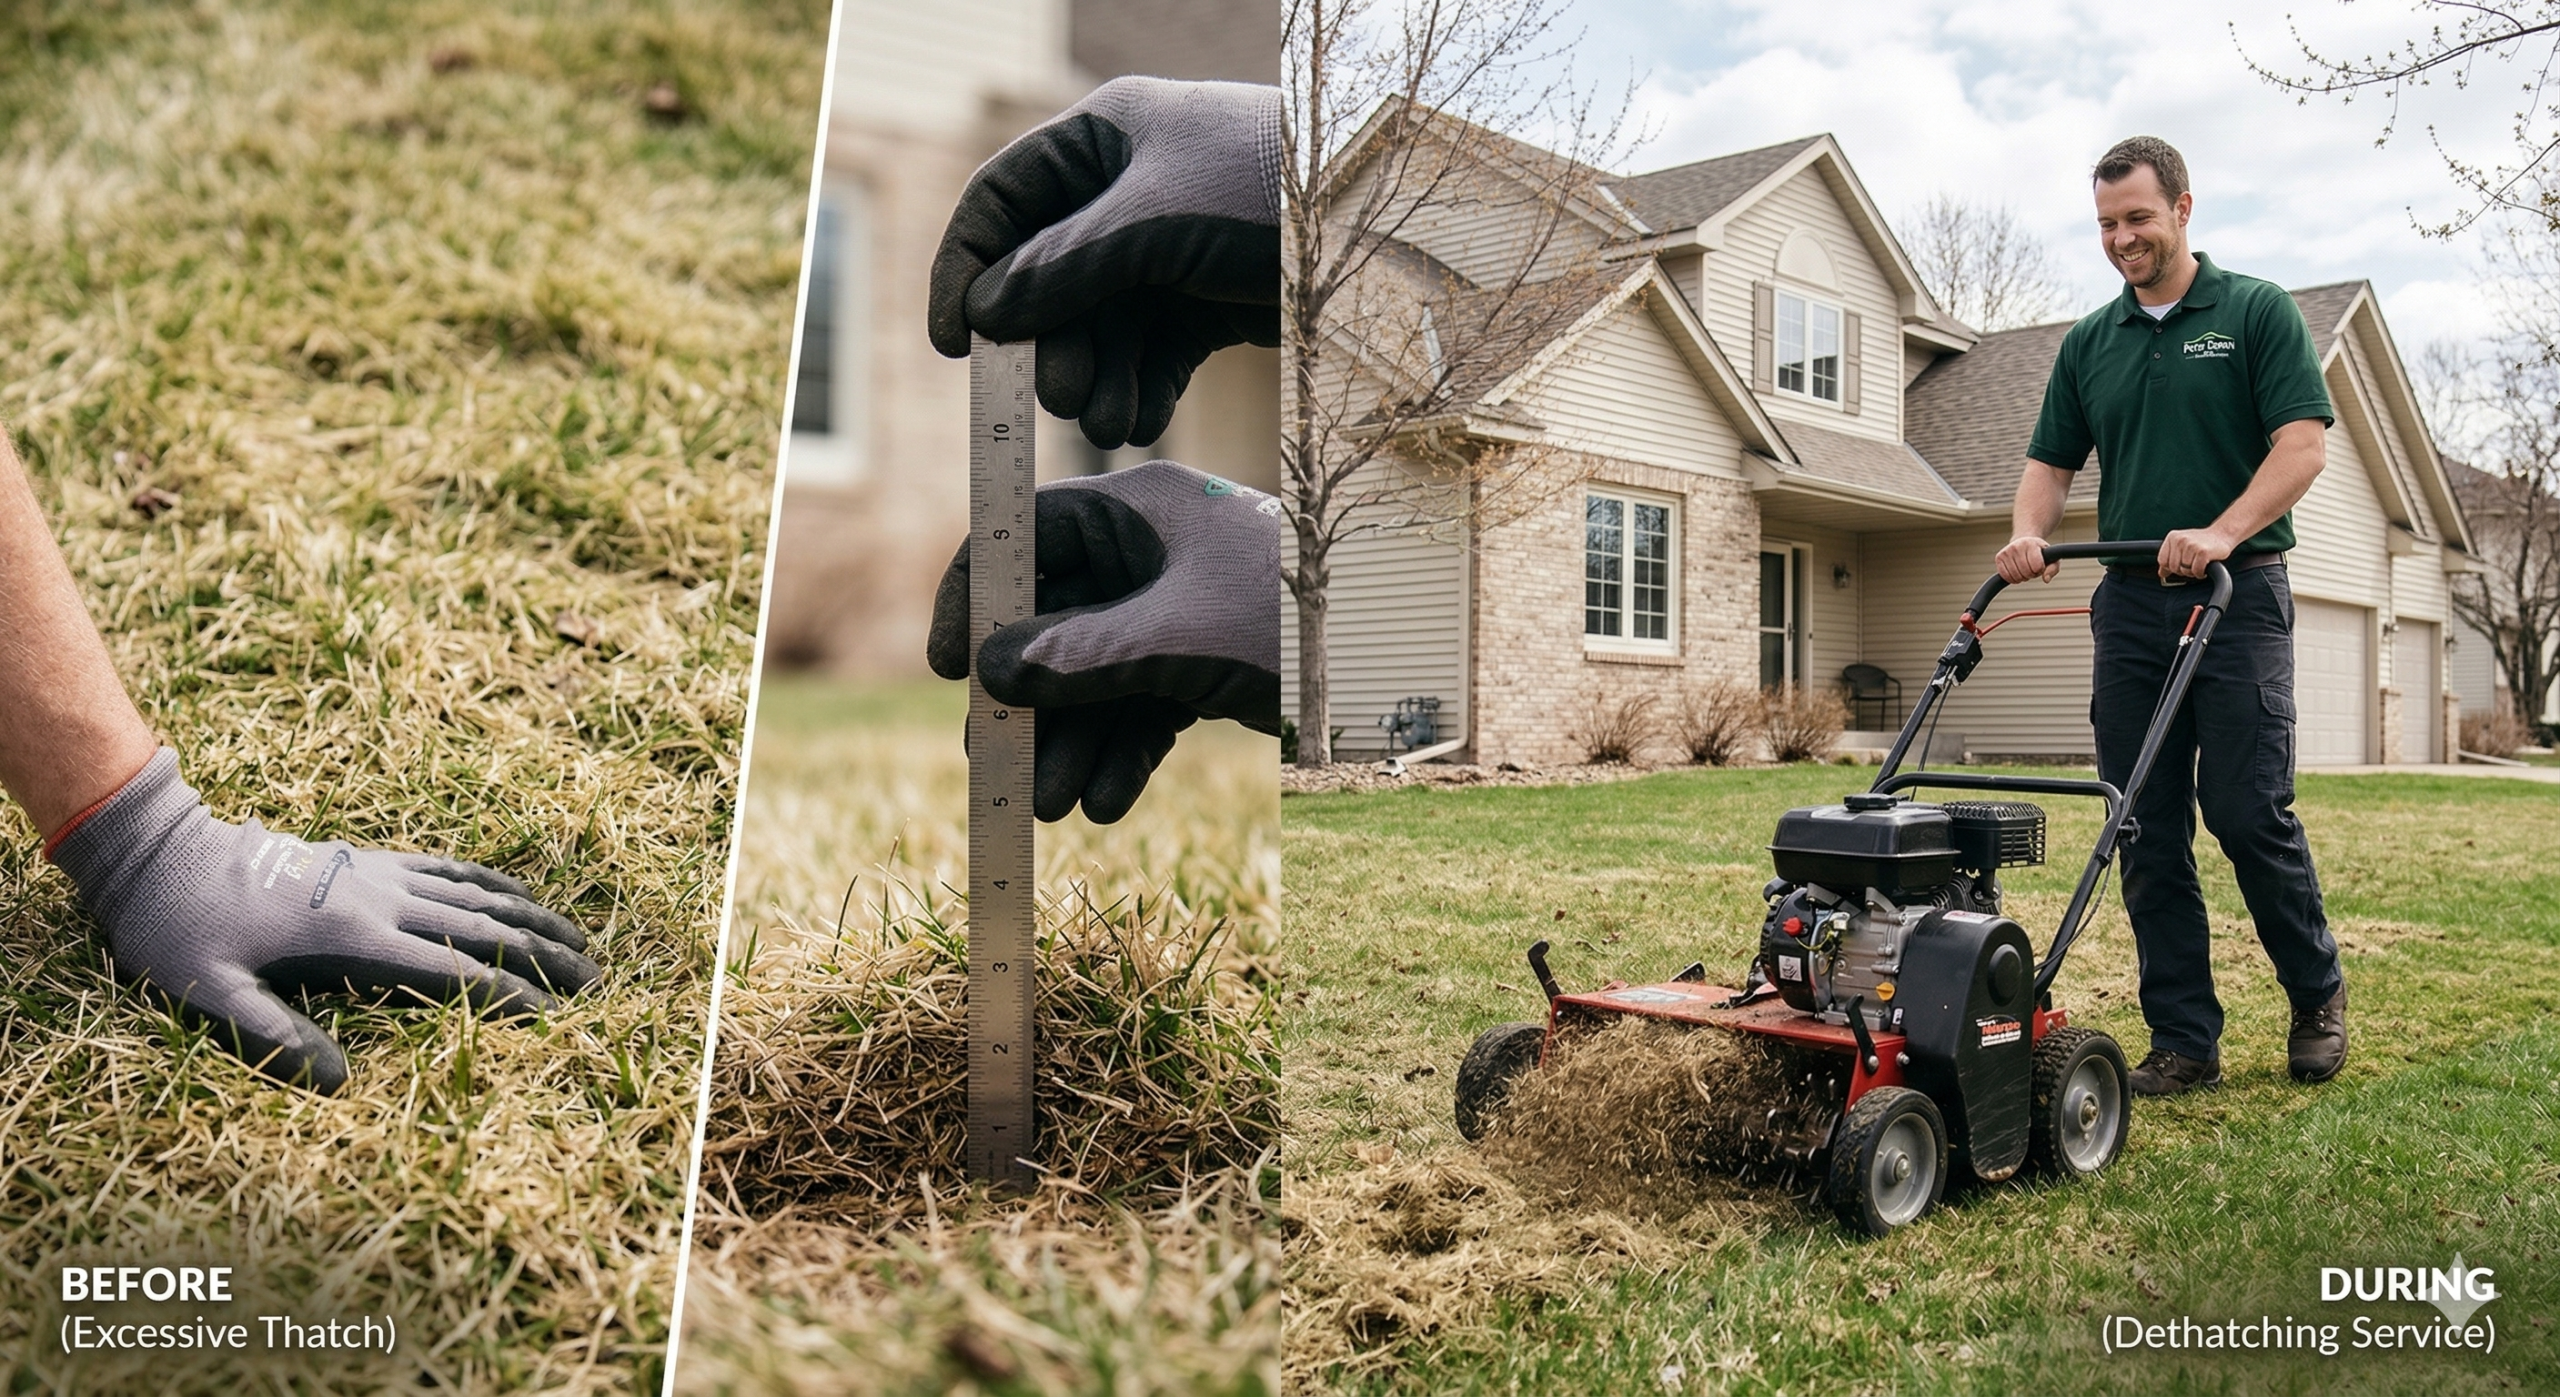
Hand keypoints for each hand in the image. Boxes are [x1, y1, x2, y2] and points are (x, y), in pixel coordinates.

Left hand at [50, 750, 599, 1092]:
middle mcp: (382, 901)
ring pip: (478, 895)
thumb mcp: (208, 992)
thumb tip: (338, 1085)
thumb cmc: (178, 930)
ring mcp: (380, 875)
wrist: (161, 852)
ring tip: (581, 941)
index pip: (454, 973)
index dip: (511, 996)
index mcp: (355, 939)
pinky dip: (494, 883)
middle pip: (485, 929)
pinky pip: (449, 869)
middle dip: (546, 957)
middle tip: (598, 982)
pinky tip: (517, 895)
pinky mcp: (368, 861)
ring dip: (535, 918)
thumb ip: (273, 1039)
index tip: (559, 1018)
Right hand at [927, 77, 1281, 449]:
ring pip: (1099, 326)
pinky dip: (1138, 390)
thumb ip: (1066, 264)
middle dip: (1050, 342)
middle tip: (1060, 397)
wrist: (1386, 230)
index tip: (954, 344)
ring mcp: (1166, 250)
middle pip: (1047, 277)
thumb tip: (988, 309)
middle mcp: (1127, 192)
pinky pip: (1148, 353)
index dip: (968, 268)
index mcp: (1104, 139)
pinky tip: (1138, 423)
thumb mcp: (1159, 222)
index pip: (1003, 201)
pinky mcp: (1205, 301)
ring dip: (1096, 379)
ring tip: (1108, 423)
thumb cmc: (1272, 193)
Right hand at [928, 460, 1280, 822]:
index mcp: (1137, 510)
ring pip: (1096, 674)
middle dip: (1029, 700)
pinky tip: (1107, 804)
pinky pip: (1141, 703)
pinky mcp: (1202, 656)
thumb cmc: (1289, 617)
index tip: (951, 667)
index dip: (979, 598)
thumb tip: (991, 673)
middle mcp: (1148, 552)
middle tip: (1000, 768)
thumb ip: (1082, 655)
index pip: (1027, 537)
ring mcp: (1174, 606)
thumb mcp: (1178, 639)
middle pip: (1055, 621)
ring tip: (1054, 808)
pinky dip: (1123, 750)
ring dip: (1072, 741)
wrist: (1395, 651)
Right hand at [1995, 535, 2058, 583]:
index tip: (2040, 566)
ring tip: (2025, 570)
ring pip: (2016, 575)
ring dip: (2022, 578)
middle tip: (2032, 569)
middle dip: (2031, 575)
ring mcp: (2006, 551)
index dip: (2040, 570)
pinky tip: (2017, 574)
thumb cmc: (2039, 551)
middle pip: (2026, 572)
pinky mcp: (1998, 557)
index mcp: (2031, 544)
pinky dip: (2012, 579)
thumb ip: (2053, 568)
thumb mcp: (2051, 557)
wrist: (2024, 541)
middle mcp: (2017, 546)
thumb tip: (2046, 580)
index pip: (2037, 566)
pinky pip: (2005, 576)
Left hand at [2157, 527, 2232, 580]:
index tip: (2180, 565)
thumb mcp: (2182, 546)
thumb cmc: (2202, 541)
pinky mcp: (2203, 552)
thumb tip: (2161, 574)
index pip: (2162, 561)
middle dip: (2182, 571)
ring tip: (2198, 564)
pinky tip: (2204, 567)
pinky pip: (2196, 571)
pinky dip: (2200, 573)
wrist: (2222, 534)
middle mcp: (2180, 540)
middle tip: (2192, 565)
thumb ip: (2170, 558)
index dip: (2170, 567)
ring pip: (2185, 570)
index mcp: (2172, 537)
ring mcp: (2191, 545)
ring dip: (2193, 572)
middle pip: (2173, 567)